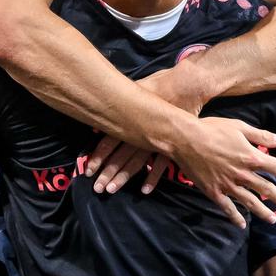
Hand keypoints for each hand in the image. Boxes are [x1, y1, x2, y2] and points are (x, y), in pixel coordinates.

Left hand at [86, 67, 203, 193]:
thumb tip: (97, 122)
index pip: (108, 142)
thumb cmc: (158, 85)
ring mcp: (156, 140)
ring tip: (112, 190)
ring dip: (123, 177)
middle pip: (120, 157)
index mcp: (129, 120)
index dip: (97, 157)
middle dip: (107, 173)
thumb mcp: (134, 93)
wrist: (188, 86)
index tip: (88, 171)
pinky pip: (161, 164)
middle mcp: (140, 132)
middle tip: (97, 188)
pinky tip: (144, 190)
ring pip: (136, 163)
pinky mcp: (172, 144)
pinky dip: (153, 177)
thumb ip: (116, 108)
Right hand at [173, 115, 275, 226]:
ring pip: (250, 202)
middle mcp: (243, 174)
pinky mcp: (213, 191)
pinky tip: (241, 224)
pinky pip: (227, 207)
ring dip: (263, 211)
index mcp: (251, 157)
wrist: (184, 139)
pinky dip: (235, 217)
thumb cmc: (211, 129)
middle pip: (266, 188)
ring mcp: (228, 185)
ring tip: (272, 219)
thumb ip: (262, 136)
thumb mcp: (239, 127)